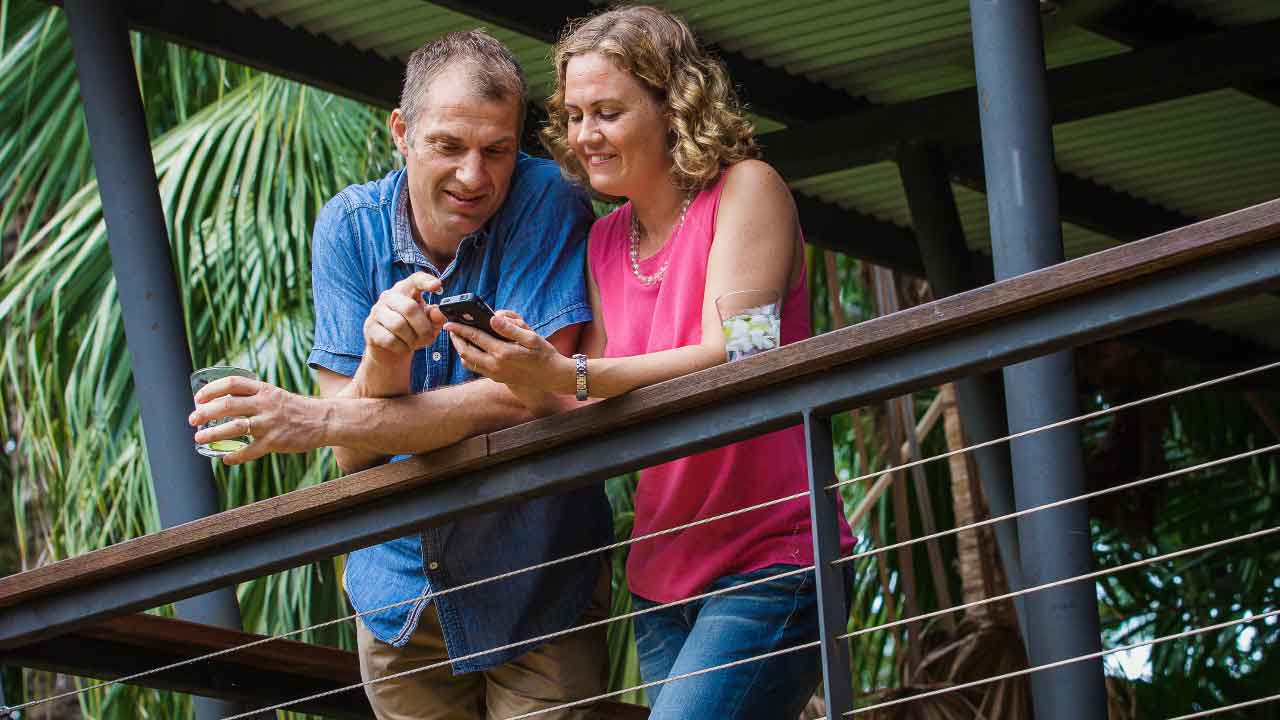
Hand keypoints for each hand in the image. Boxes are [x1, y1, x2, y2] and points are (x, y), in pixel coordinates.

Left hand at [189, 376, 329, 464]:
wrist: (323, 420)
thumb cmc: (295, 408)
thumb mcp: (275, 395)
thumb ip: (253, 397)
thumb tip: (223, 403)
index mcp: (264, 390)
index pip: (232, 383)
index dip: (211, 390)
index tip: (198, 398)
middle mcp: (265, 404)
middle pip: (228, 405)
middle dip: (205, 413)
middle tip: (192, 420)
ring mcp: (269, 424)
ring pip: (235, 428)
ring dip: (213, 434)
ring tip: (199, 439)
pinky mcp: (274, 442)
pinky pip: (250, 451)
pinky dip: (235, 457)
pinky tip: (225, 459)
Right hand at [364, 271, 445, 361]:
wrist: (389, 349)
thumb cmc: (412, 332)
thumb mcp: (430, 326)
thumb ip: (437, 318)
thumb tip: (438, 312)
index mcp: (406, 290)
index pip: (416, 279)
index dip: (426, 281)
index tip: (437, 286)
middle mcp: (389, 296)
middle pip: (410, 308)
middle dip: (423, 327)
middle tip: (427, 337)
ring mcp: (377, 311)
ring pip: (398, 325)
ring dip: (411, 339)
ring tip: (413, 343)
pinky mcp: (370, 327)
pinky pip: (389, 339)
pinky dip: (401, 347)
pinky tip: (402, 346)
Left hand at [445, 310, 573, 393]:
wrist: (553, 376)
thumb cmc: (544, 354)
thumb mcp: (531, 337)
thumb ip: (510, 328)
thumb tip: (493, 318)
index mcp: (503, 352)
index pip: (475, 337)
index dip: (460, 329)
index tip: (449, 323)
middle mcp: (496, 365)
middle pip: (466, 352)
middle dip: (456, 340)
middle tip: (451, 330)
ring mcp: (496, 374)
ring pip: (469, 362)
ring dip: (461, 351)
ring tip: (461, 339)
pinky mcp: (498, 378)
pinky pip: (477, 368)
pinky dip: (470, 359)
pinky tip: (475, 350)